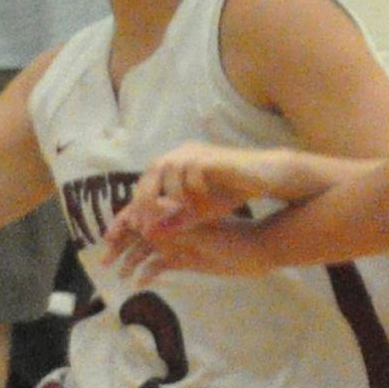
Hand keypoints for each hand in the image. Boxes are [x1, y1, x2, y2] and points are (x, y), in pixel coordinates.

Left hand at [104, 143, 268, 255]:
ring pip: (167, 170)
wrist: (263, 175)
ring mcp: (192, 152)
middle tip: (148, 228)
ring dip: (171, 195)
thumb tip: (152, 235)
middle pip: (149, 176)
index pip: (143, 188)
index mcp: (170, 168)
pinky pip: (192, 169)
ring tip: (180, 214)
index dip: (133, 210)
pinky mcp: (208, 154)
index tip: (125, 233)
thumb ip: (176, 219)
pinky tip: (203, 199)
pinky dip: (193, 187)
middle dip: (145, 204)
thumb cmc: (228, 191)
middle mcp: (177, 156)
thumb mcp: (198, 211)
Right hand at [115, 216, 274, 285]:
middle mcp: (169, 226)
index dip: (120, 224)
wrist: (258, 250)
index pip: (138, 213)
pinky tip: (139, 283)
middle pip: (136, 233)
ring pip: (146, 250)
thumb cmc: (231, 234)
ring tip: (119, 276)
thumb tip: (139, 219)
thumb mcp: (199, 228)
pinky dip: (148, 272)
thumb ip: (170, 224)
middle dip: (119, 246)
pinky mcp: (184, 259)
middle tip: (103, 263)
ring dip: (131, 261)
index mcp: (171, 212)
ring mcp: (176, 243)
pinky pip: (160, 265)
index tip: (106, 238)